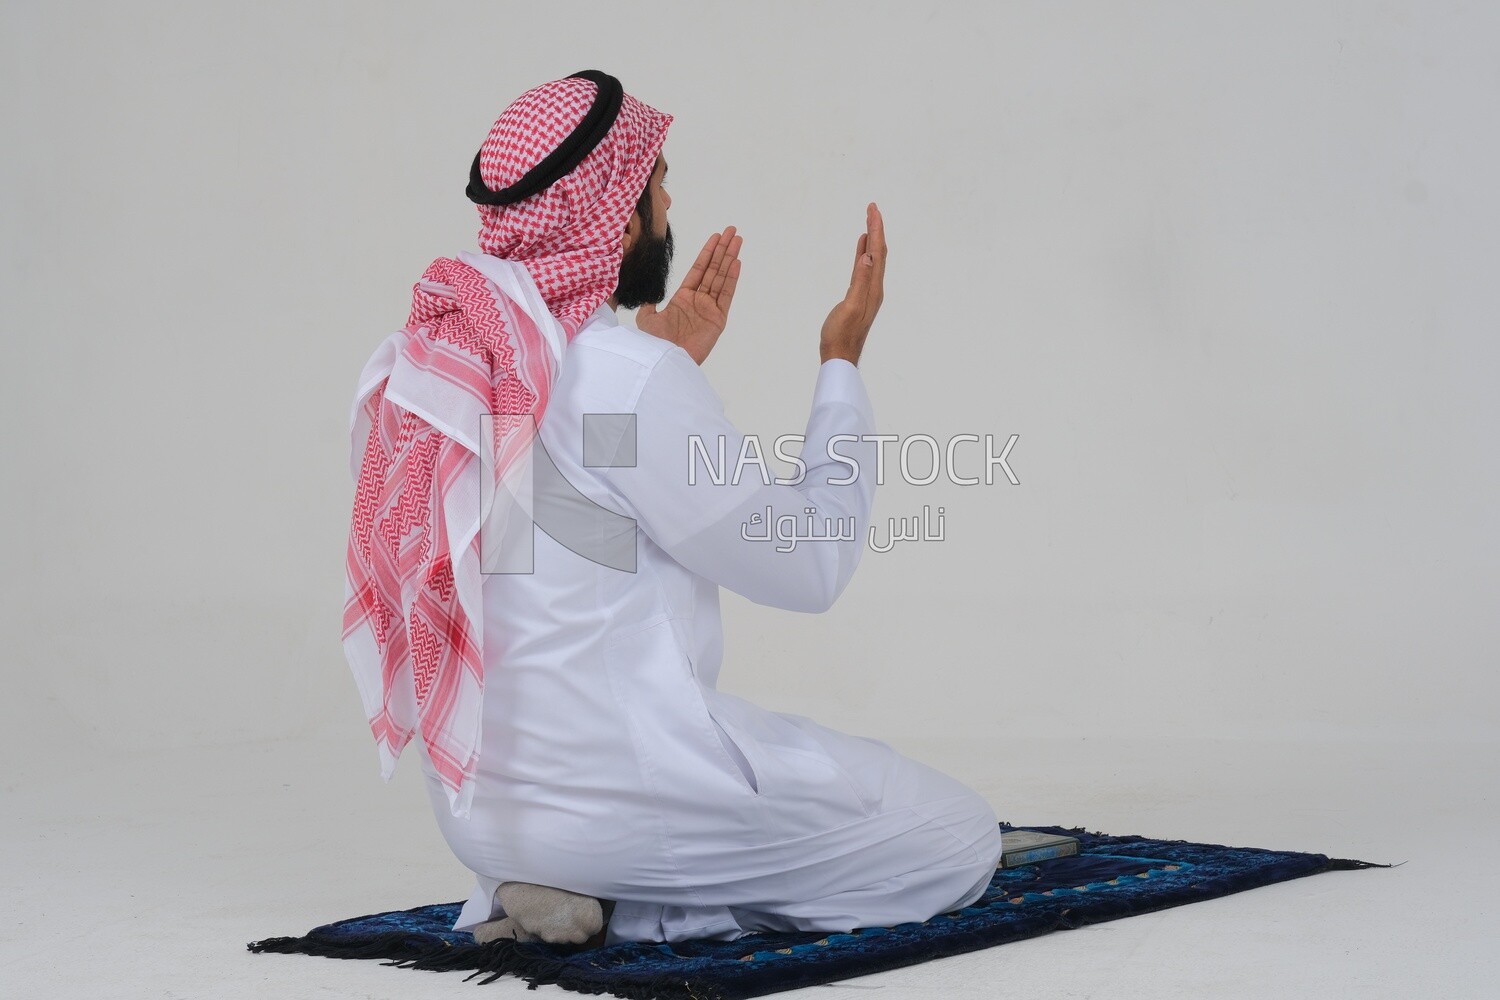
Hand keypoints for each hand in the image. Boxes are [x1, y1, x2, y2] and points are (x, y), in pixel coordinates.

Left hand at [637, 226, 742, 364]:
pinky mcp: (718, 319)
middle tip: (731, 231)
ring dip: (729, 258)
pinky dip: (731, 278)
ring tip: (737, 240)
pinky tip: (736, 262)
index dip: (707, 253)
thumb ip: (650, 304)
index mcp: (683, 299)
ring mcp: (710, 309)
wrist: (665, 360)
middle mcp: (699, 301)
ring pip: (721, 277)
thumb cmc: (655, 343)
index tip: (715, 237)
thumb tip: (648, 296)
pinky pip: (726, 294)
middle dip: (722, 249)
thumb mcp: (647, 319)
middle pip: (713, 269)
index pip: (698, 270)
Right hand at [820, 203, 885, 365]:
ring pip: (872, 259)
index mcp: (874, 288)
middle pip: (879, 252)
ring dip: (872, 239)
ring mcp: (867, 292)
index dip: (876, 229)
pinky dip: (864, 254)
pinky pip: (864, 268)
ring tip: (870, 221)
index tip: (873, 209)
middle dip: (877, 229)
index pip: (877, 252)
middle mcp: (874, 288)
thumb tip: (868, 256)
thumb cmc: (841, 335)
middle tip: (872, 208)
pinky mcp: (858, 296)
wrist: (839, 356)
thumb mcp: (850, 306)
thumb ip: (860, 282)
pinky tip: (862, 248)